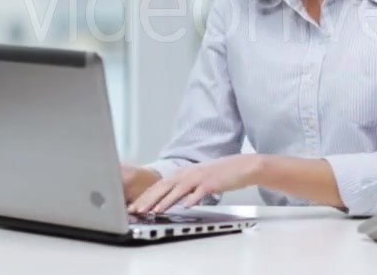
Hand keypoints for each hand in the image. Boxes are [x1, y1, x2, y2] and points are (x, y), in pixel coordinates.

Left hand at [128, 154, 264, 213]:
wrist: (242, 166)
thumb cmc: (220, 175)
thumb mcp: (198, 180)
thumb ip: (184, 189)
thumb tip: (171, 201)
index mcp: (183, 173)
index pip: (159, 185)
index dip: (145, 196)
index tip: (134, 206)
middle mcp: (188, 173)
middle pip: (164, 186)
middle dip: (148, 199)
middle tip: (136, 210)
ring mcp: (200, 177)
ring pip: (178, 189)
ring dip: (165, 200)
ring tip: (154, 210)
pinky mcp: (212, 182)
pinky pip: (200, 191)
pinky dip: (192, 198)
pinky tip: (185, 206)